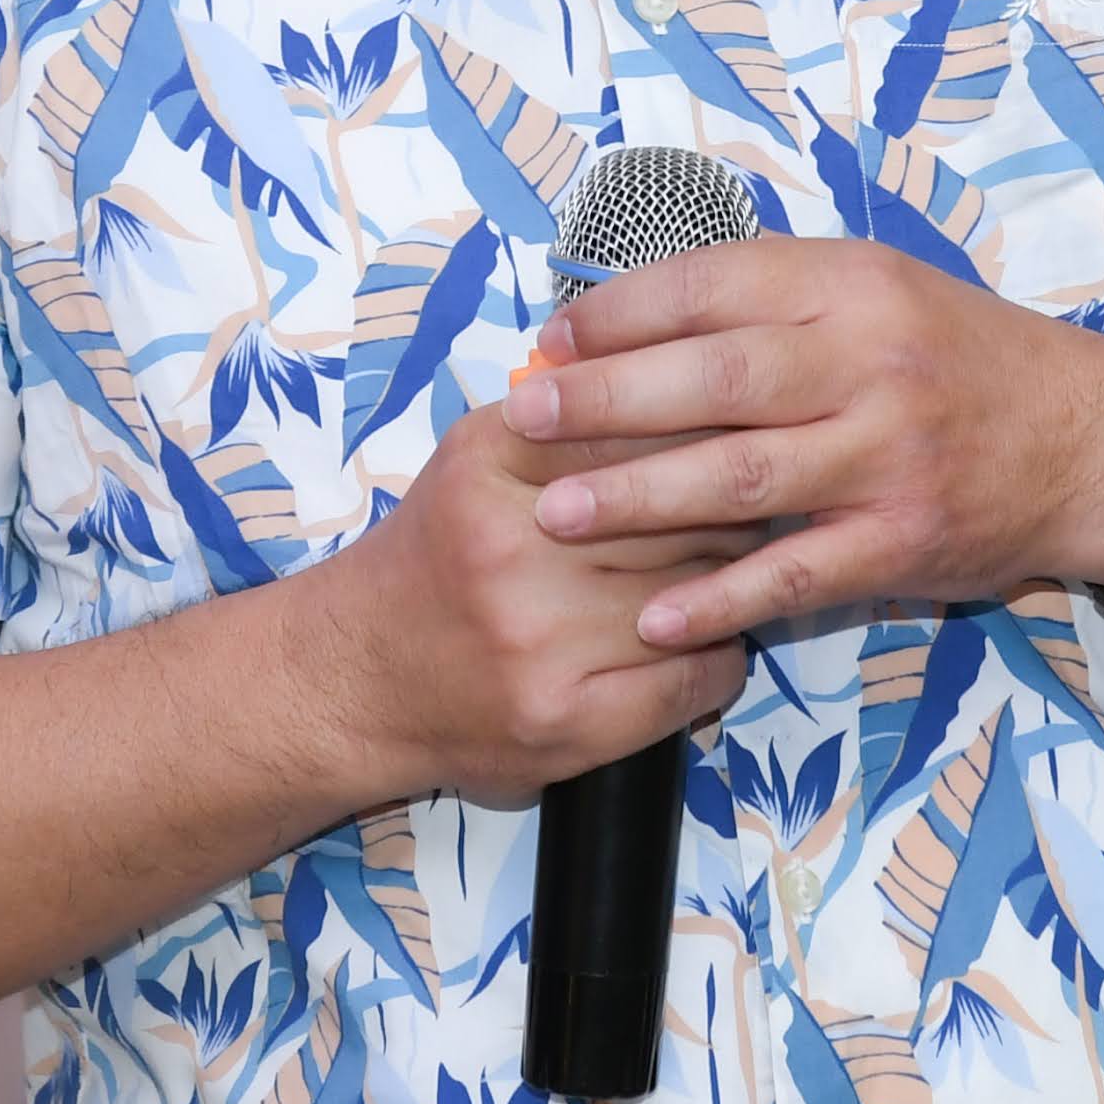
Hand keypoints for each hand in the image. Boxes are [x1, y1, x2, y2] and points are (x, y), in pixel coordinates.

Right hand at [303, 399, 758, 805]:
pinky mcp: (570, 724)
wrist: (355, 680)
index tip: (732, 438)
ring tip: (729, 571)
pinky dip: (719, 654)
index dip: (704, 433)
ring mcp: (542, 646)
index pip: (641, 429)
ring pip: (699, 592)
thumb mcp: (476, 459)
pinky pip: (696, 677)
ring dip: (731, 581)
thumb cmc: (437, 558)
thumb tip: (685, 378)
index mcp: (490, 466)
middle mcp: (512, 552)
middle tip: (748, 507)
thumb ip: (567, 415)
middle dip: (728, 507)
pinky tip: (701, 640)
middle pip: (683, 510)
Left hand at [504, 238, 1103, 649]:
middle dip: (607, 400)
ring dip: (637, 498)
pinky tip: (653, 616)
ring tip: (555, 514)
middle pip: (714, 377)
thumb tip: (631, 314)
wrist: (1089, 439)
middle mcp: (869, 360)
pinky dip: (719, 599)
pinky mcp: (903, 541)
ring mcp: (887, 455)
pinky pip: (793, 574)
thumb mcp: (879, 292)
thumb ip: (774, 300)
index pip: (713, 286)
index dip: (622, 313)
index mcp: (852, 284)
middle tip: (526, 417)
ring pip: (740, 476)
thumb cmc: (962, 360)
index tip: (554, 340)